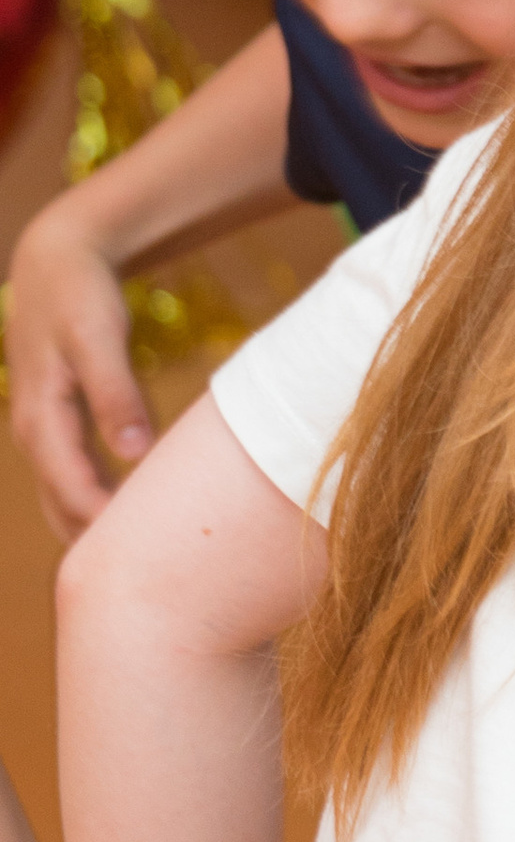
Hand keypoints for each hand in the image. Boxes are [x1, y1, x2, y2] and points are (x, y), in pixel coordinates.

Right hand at [7, 205, 152, 539]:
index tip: (151, 560)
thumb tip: (134, 453)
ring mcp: (42, 431)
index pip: (74, 492)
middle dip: (100, 544)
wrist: (57, 261)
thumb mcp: (99, 338)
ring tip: (148, 562)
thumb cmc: (81, 296)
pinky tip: (134, 518)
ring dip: (97, 528)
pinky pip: (74, 478)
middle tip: (154, 580)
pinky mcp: (58, 425)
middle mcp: (34, 433)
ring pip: (65, 497)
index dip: (108, 528)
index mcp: (42, 419)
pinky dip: (98, 502)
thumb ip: (116, 394)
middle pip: (64, 506)